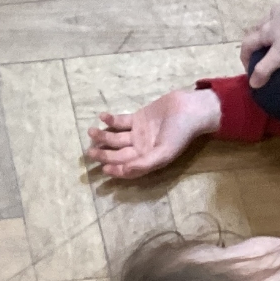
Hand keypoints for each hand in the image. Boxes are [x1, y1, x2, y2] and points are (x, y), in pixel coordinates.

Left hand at [85, 89, 221, 178]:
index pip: (127, 168)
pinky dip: (110, 120)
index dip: (115, 169)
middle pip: (118, 154)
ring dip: (103, 136)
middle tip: (89, 152)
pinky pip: (120, 122)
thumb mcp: (164, 152)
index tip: (103, 168)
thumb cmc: (180, 133)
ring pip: (115, 138)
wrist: (190, 109)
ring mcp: (138, 133)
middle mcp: (141, 149)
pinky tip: (102, 117)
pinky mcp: (137, 118)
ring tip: (91, 131)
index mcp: (148, 160)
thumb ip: (144, 164)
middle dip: (103, 154)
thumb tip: (125, 171)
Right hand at [239, 0, 279, 86]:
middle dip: (256, 40)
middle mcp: (271, 18)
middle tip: (262, 51)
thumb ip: (265, 69)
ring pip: (272, 18)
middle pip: (257, 28)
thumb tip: (252, 83)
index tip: (249, 69)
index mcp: (264, 31)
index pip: (247, 44)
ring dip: (270, 27)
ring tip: (279, 36)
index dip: (244, 57)